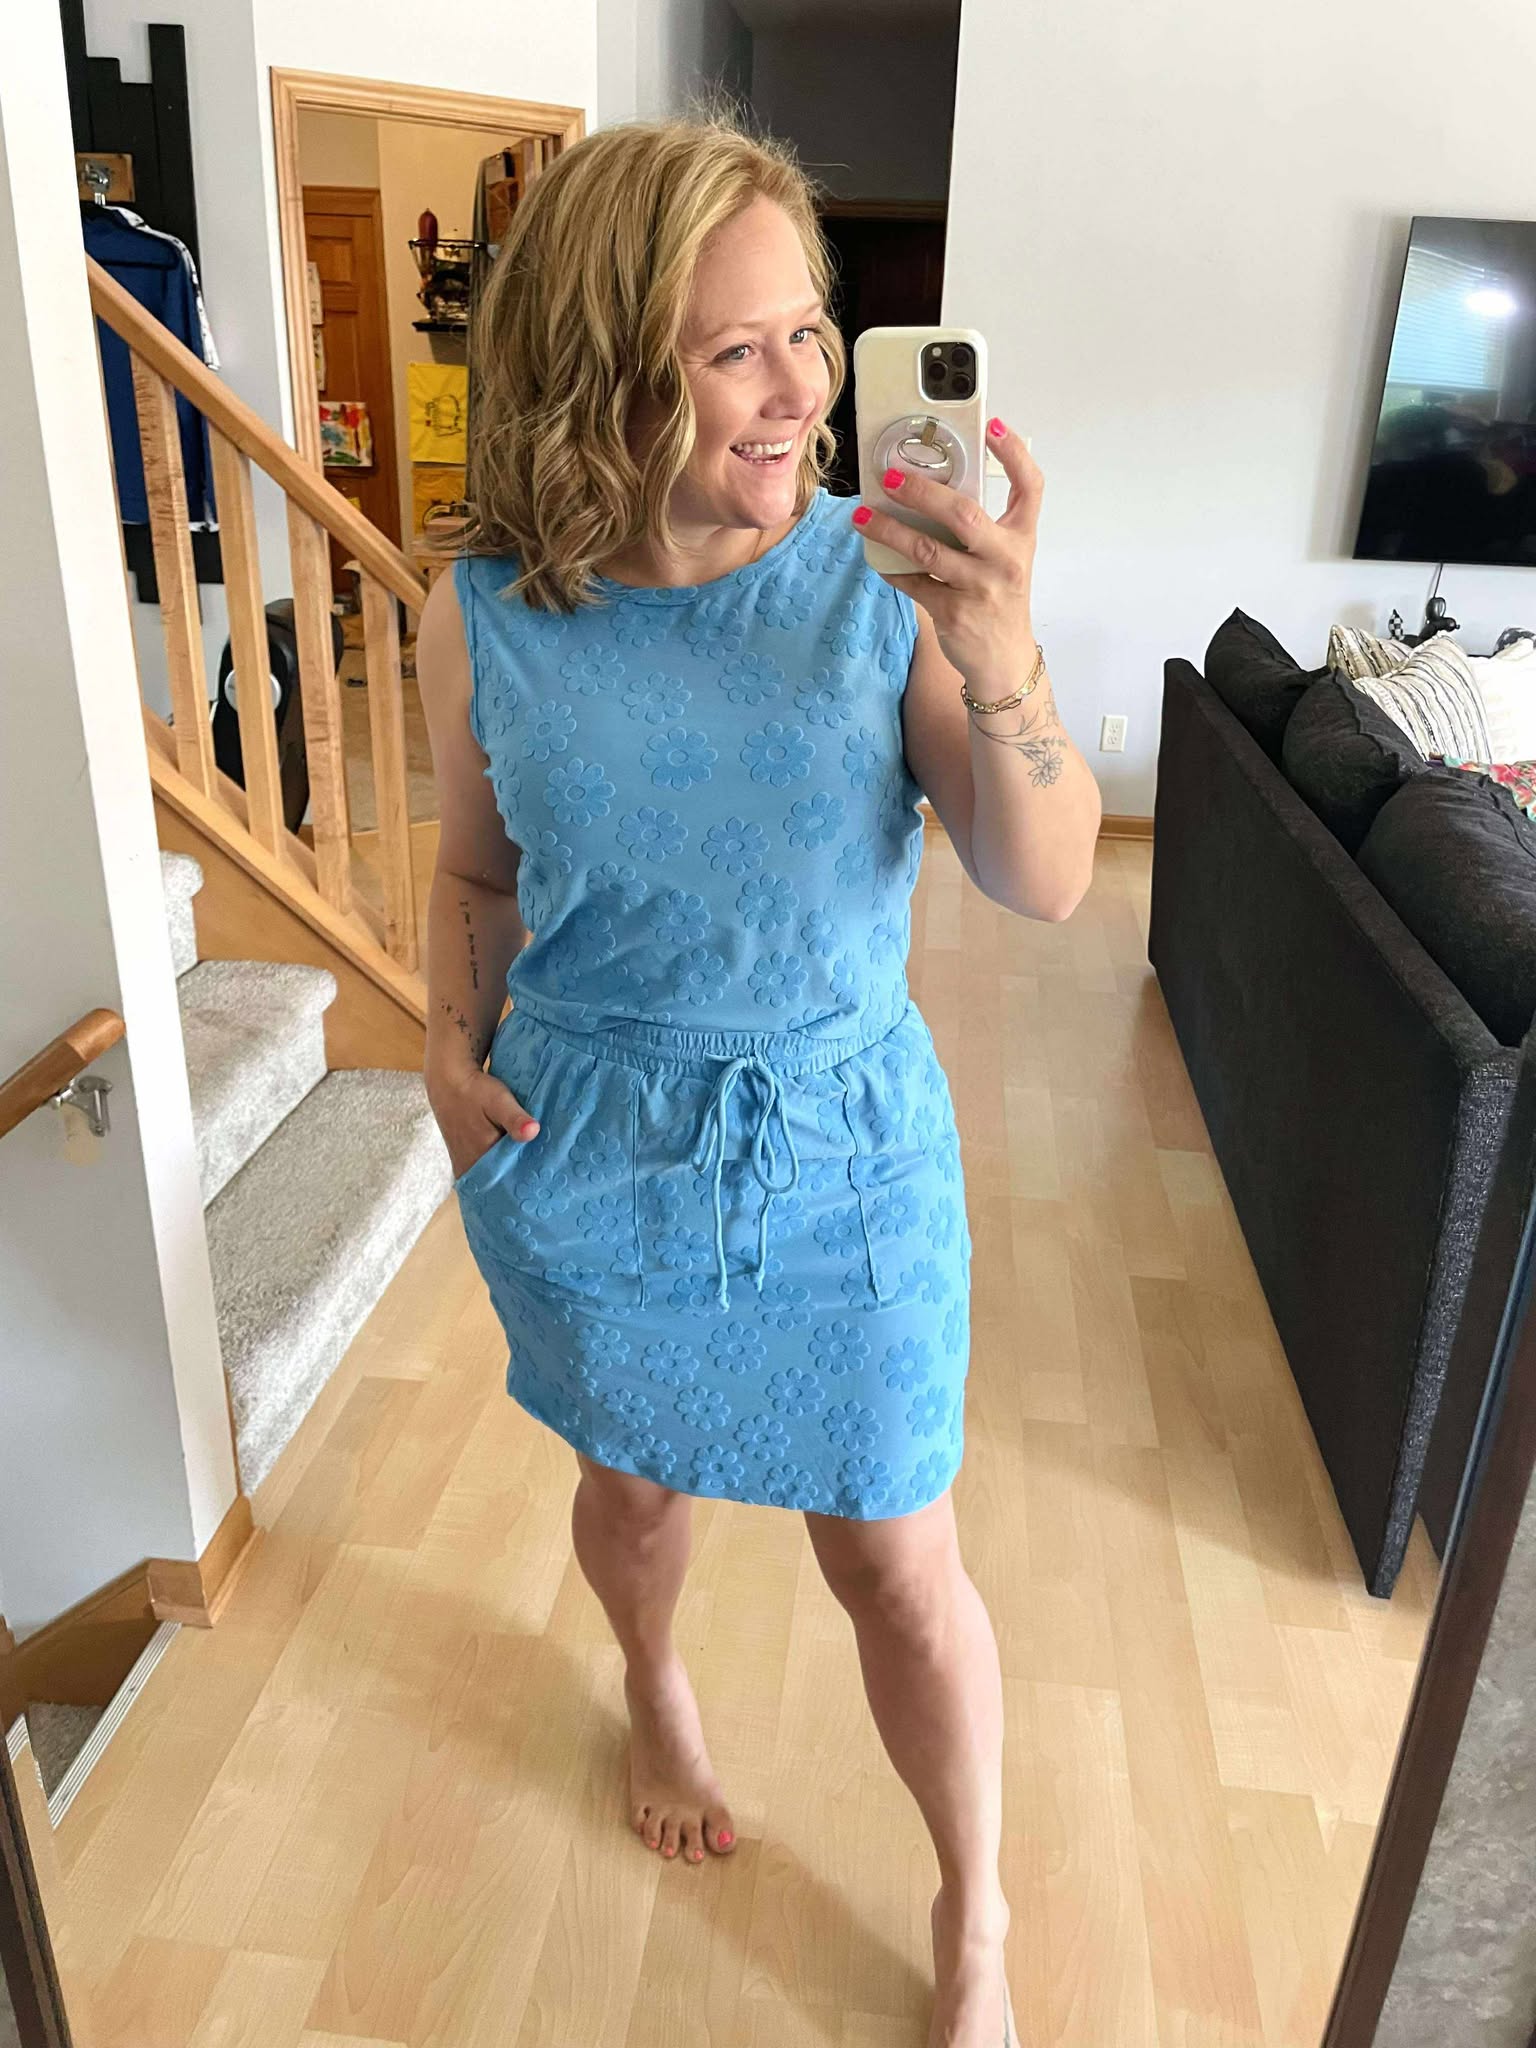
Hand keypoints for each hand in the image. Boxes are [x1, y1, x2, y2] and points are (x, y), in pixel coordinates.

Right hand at [428, 1063, 540, 1180]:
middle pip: (501, 1182)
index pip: (510, 1181)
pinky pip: (485, 1171)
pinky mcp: (462, 1160)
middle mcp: (469, 1169)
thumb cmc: (475, 1091)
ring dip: (509, 1172)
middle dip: (520, 1178)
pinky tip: (514, 1160)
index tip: (546, 1176)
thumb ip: (515, 1119)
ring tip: (532, 1167)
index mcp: (479, 1159)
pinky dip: (498, 1167)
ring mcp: (464, 1166)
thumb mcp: (498, 1100)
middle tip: (543, 1172)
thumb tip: (533, 1132)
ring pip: (493, 1177)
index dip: (528, 1179)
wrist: (448, 1082)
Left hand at [853, 418, 1042, 693]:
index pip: (1030, 486)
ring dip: (890, 530)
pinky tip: (876, 558)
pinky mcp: (954, 613)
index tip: (992, 424)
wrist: (1004, 660)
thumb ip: (982, 527)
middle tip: (889, 477)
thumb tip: (930, 488)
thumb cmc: (999, 598)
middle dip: (922, 491)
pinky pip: (913, 584)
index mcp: (1022, 537)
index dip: (1013, 452)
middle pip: (964, 514)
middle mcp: (1006, 560)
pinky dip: (891, 569)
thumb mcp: (1005, 558)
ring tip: (863, 516)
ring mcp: (980, 588)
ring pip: (928, 551)